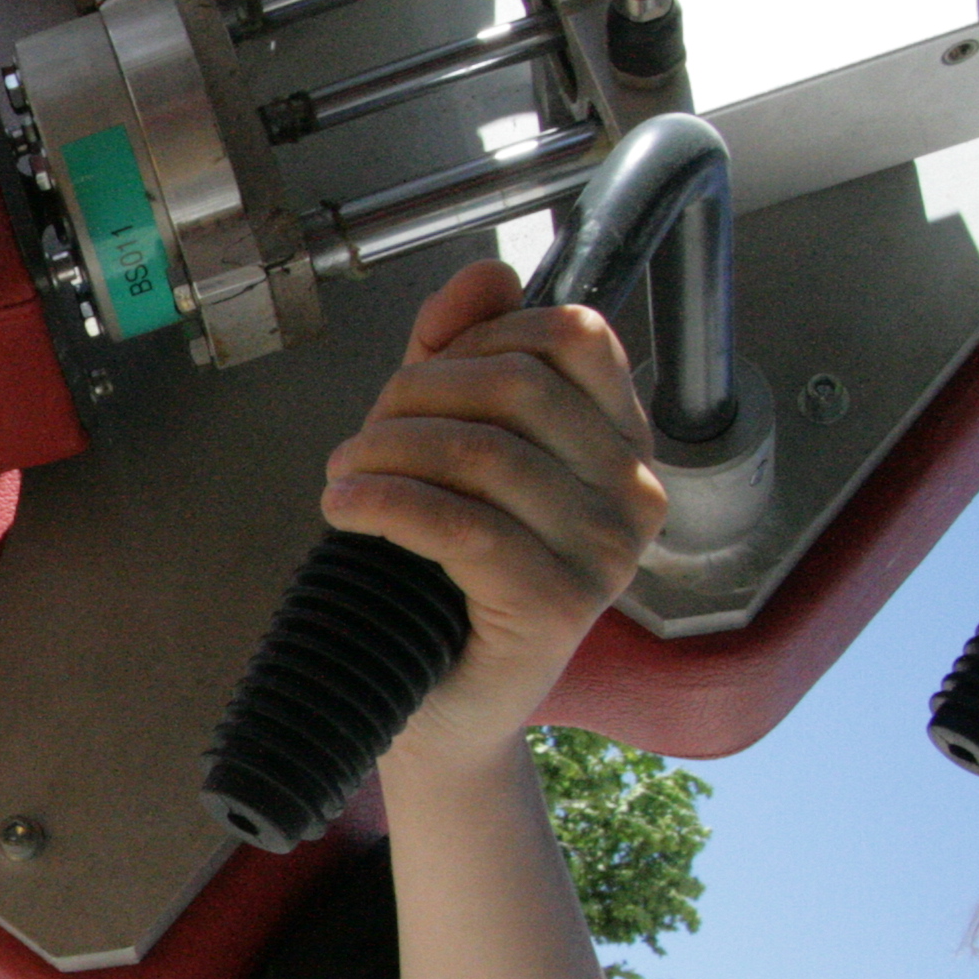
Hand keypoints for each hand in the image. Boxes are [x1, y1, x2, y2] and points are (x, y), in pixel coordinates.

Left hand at [320, 259, 662, 769]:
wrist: (438, 705)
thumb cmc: (445, 576)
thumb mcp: (448, 443)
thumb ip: (462, 354)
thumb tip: (485, 273)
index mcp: (624, 441)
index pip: (573, 335)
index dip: (477, 338)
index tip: (415, 379)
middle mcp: (634, 493)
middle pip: (515, 386)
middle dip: (413, 396)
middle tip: (361, 440)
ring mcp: (605, 554)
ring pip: (483, 453)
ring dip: (386, 452)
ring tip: (344, 477)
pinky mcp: (557, 607)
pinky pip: (463, 527)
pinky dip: (386, 505)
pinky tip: (345, 507)